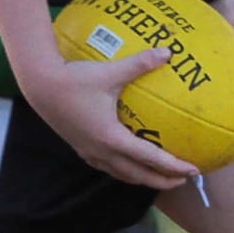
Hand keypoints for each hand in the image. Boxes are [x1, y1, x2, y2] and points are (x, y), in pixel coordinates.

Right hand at [26, 48, 198, 190]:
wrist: (40, 85)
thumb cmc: (75, 79)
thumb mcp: (110, 71)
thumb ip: (140, 64)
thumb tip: (167, 52)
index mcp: (112, 138)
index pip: (150, 159)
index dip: (173, 167)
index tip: (193, 170)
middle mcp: (101, 151)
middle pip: (137, 175)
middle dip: (161, 180)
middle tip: (182, 180)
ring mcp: (89, 151)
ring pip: (121, 174)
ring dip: (142, 178)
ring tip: (158, 175)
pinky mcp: (80, 147)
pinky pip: (107, 166)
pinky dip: (123, 170)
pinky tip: (128, 162)